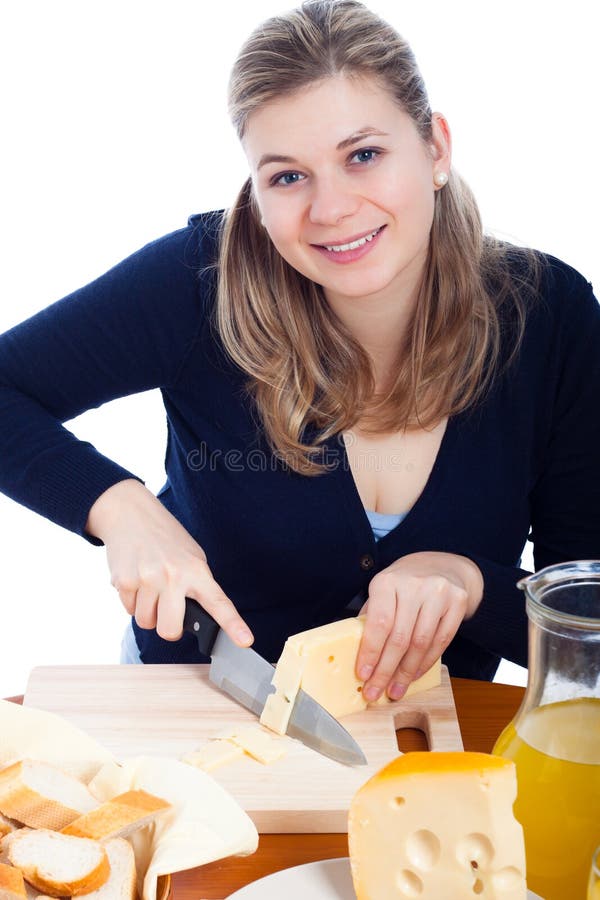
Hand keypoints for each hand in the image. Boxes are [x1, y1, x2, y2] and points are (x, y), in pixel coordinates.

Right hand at [85, 479, 252, 645]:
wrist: (131, 515)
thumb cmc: (166, 539)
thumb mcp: (192, 557)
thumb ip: (197, 586)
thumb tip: (198, 617)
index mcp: (196, 570)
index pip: (218, 603)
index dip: (233, 625)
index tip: (245, 641)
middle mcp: (173, 576)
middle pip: (169, 630)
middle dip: (168, 628)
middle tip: (168, 611)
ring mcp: (147, 579)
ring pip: (145, 622)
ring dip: (147, 611)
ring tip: (150, 587)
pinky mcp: (124, 581)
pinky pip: (129, 609)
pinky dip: (132, 601)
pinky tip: (136, 580)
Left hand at [355, 551, 482, 701]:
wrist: (443, 565)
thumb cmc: (404, 584)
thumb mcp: (383, 591)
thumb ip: (371, 617)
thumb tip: (357, 654)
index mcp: (388, 581)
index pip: (379, 622)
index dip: (371, 652)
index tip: (363, 675)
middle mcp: (414, 585)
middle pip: (400, 637)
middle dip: (386, 670)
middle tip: (375, 692)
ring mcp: (439, 593)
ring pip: (421, 643)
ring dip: (406, 673)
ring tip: (395, 690)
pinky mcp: (458, 602)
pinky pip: (441, 642)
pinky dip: (425, 663)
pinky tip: (413, 675)